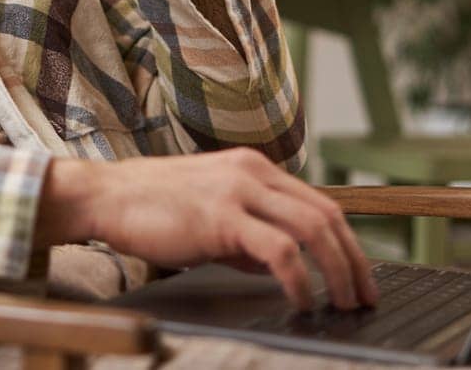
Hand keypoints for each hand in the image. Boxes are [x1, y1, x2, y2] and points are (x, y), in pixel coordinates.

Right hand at [34, 148, 377, 311]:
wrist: (106, 196)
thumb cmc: (151, 209)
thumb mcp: (211, 215)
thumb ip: (248, 236)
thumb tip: (283, 268)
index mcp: (254, 168)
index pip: (320, 203)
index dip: (348, 242)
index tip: (358, 275)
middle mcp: (253, 172)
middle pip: (327, 215)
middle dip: (354, 261)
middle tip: (363, 296)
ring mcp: (238, 191)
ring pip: (313, 228)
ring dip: (336, 271)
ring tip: (341, 303)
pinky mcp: (222, 216)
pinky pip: (279, 249)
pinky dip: (299, 278)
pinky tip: (300, 299)